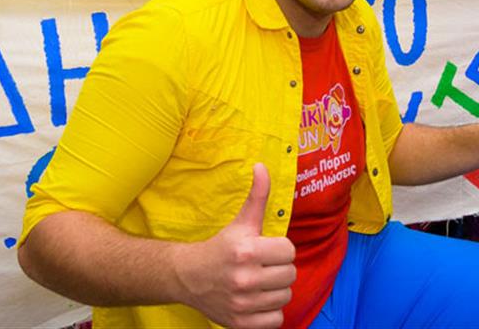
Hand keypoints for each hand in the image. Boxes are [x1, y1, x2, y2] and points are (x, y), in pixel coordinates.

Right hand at [172, 164, 294, 328]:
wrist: (189, 277)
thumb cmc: (220, 247)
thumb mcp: (240, 222)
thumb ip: (257, 195)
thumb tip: (262, 166)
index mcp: (246, 251)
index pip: (289, 251)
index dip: (279, 249)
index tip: (266, 249)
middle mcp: (244, 278)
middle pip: (290, 274)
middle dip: (279, 269)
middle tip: (262, 266)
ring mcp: (243, 303)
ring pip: (285, 297)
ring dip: (275, 290)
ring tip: (259, 282)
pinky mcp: (241, 323)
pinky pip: (276, 320)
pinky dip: (270, 312)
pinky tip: (257, 300)